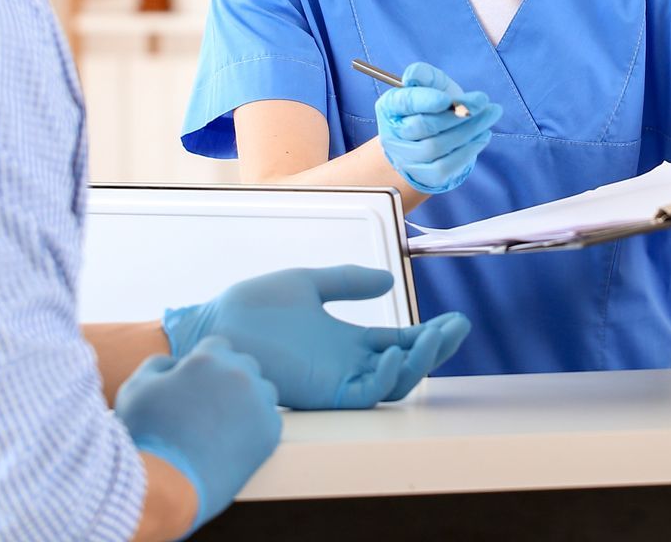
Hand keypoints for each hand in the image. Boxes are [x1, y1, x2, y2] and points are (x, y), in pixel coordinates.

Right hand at [115, 338, 280, 532]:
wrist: (164, 485)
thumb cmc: (146, 436)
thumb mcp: (136, 389)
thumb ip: (157, 365)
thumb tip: (176, 362)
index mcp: (207, 358)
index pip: (216, 346)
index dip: (204, 365)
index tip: (195, 384)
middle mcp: (238, 373)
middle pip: (242, 365)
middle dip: (226, 379)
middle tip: (207, 407)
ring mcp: (257, 402)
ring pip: (261, 390)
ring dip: (246, 400)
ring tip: (222, 424)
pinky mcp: (269, 431)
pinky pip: (270, 418)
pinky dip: (256, 426)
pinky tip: (234, 440)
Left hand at [164, 266, 471, 408]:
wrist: (213, 324)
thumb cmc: (251, 308)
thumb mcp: (307, 283)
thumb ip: (346, 281)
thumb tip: (387, 277)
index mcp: (347, 340)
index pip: (399, 340)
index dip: (429, 333)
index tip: (455, 318)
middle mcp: (347, 364)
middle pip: (405, 365)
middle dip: (435, 348)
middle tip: (457, 327)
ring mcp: (336, 380)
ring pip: (392, 383)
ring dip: (417, 362)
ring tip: (433, 338)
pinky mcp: (321, 392)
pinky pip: (364, 394)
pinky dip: (384, 377)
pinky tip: (393, 354)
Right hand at [376, 62, 501, 193]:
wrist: (435, 136)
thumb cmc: (433, 104)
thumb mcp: (430, 83)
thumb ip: (424, 75)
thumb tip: (411, 75)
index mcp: (390, 106)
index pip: (405, 103)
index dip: (426, 100)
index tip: (448, 98)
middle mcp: (393, 134)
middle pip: (423, 126)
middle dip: (457, 113)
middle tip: (483, 102)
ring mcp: (407, 158)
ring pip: (437, 146)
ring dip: (469, 130)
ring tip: (490, 115)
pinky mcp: (424, 175)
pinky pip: (445, 167)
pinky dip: (468, 150)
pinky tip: (483, 135)